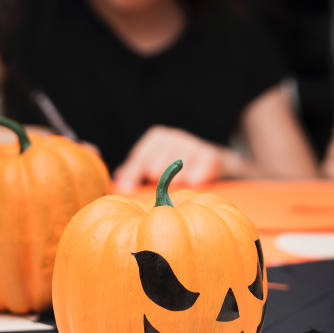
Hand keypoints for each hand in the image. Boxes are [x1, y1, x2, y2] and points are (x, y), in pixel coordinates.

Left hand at [113, 126, 228, 193]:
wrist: (215, 164)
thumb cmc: (177, 168)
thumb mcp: (155, 164)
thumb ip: (134, 172)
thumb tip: (117, 181)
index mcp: (158, 137)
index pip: (141, 156)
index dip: (134, 173)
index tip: (128, 188)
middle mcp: (175, 137)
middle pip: (156, 165)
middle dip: (155, 182)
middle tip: (156, 196)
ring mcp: (194, 146)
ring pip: (176, 173)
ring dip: (174, 186)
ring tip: (174, 194)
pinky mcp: (211, 157)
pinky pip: (196, 176)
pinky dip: (192, 185)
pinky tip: (192, 188)